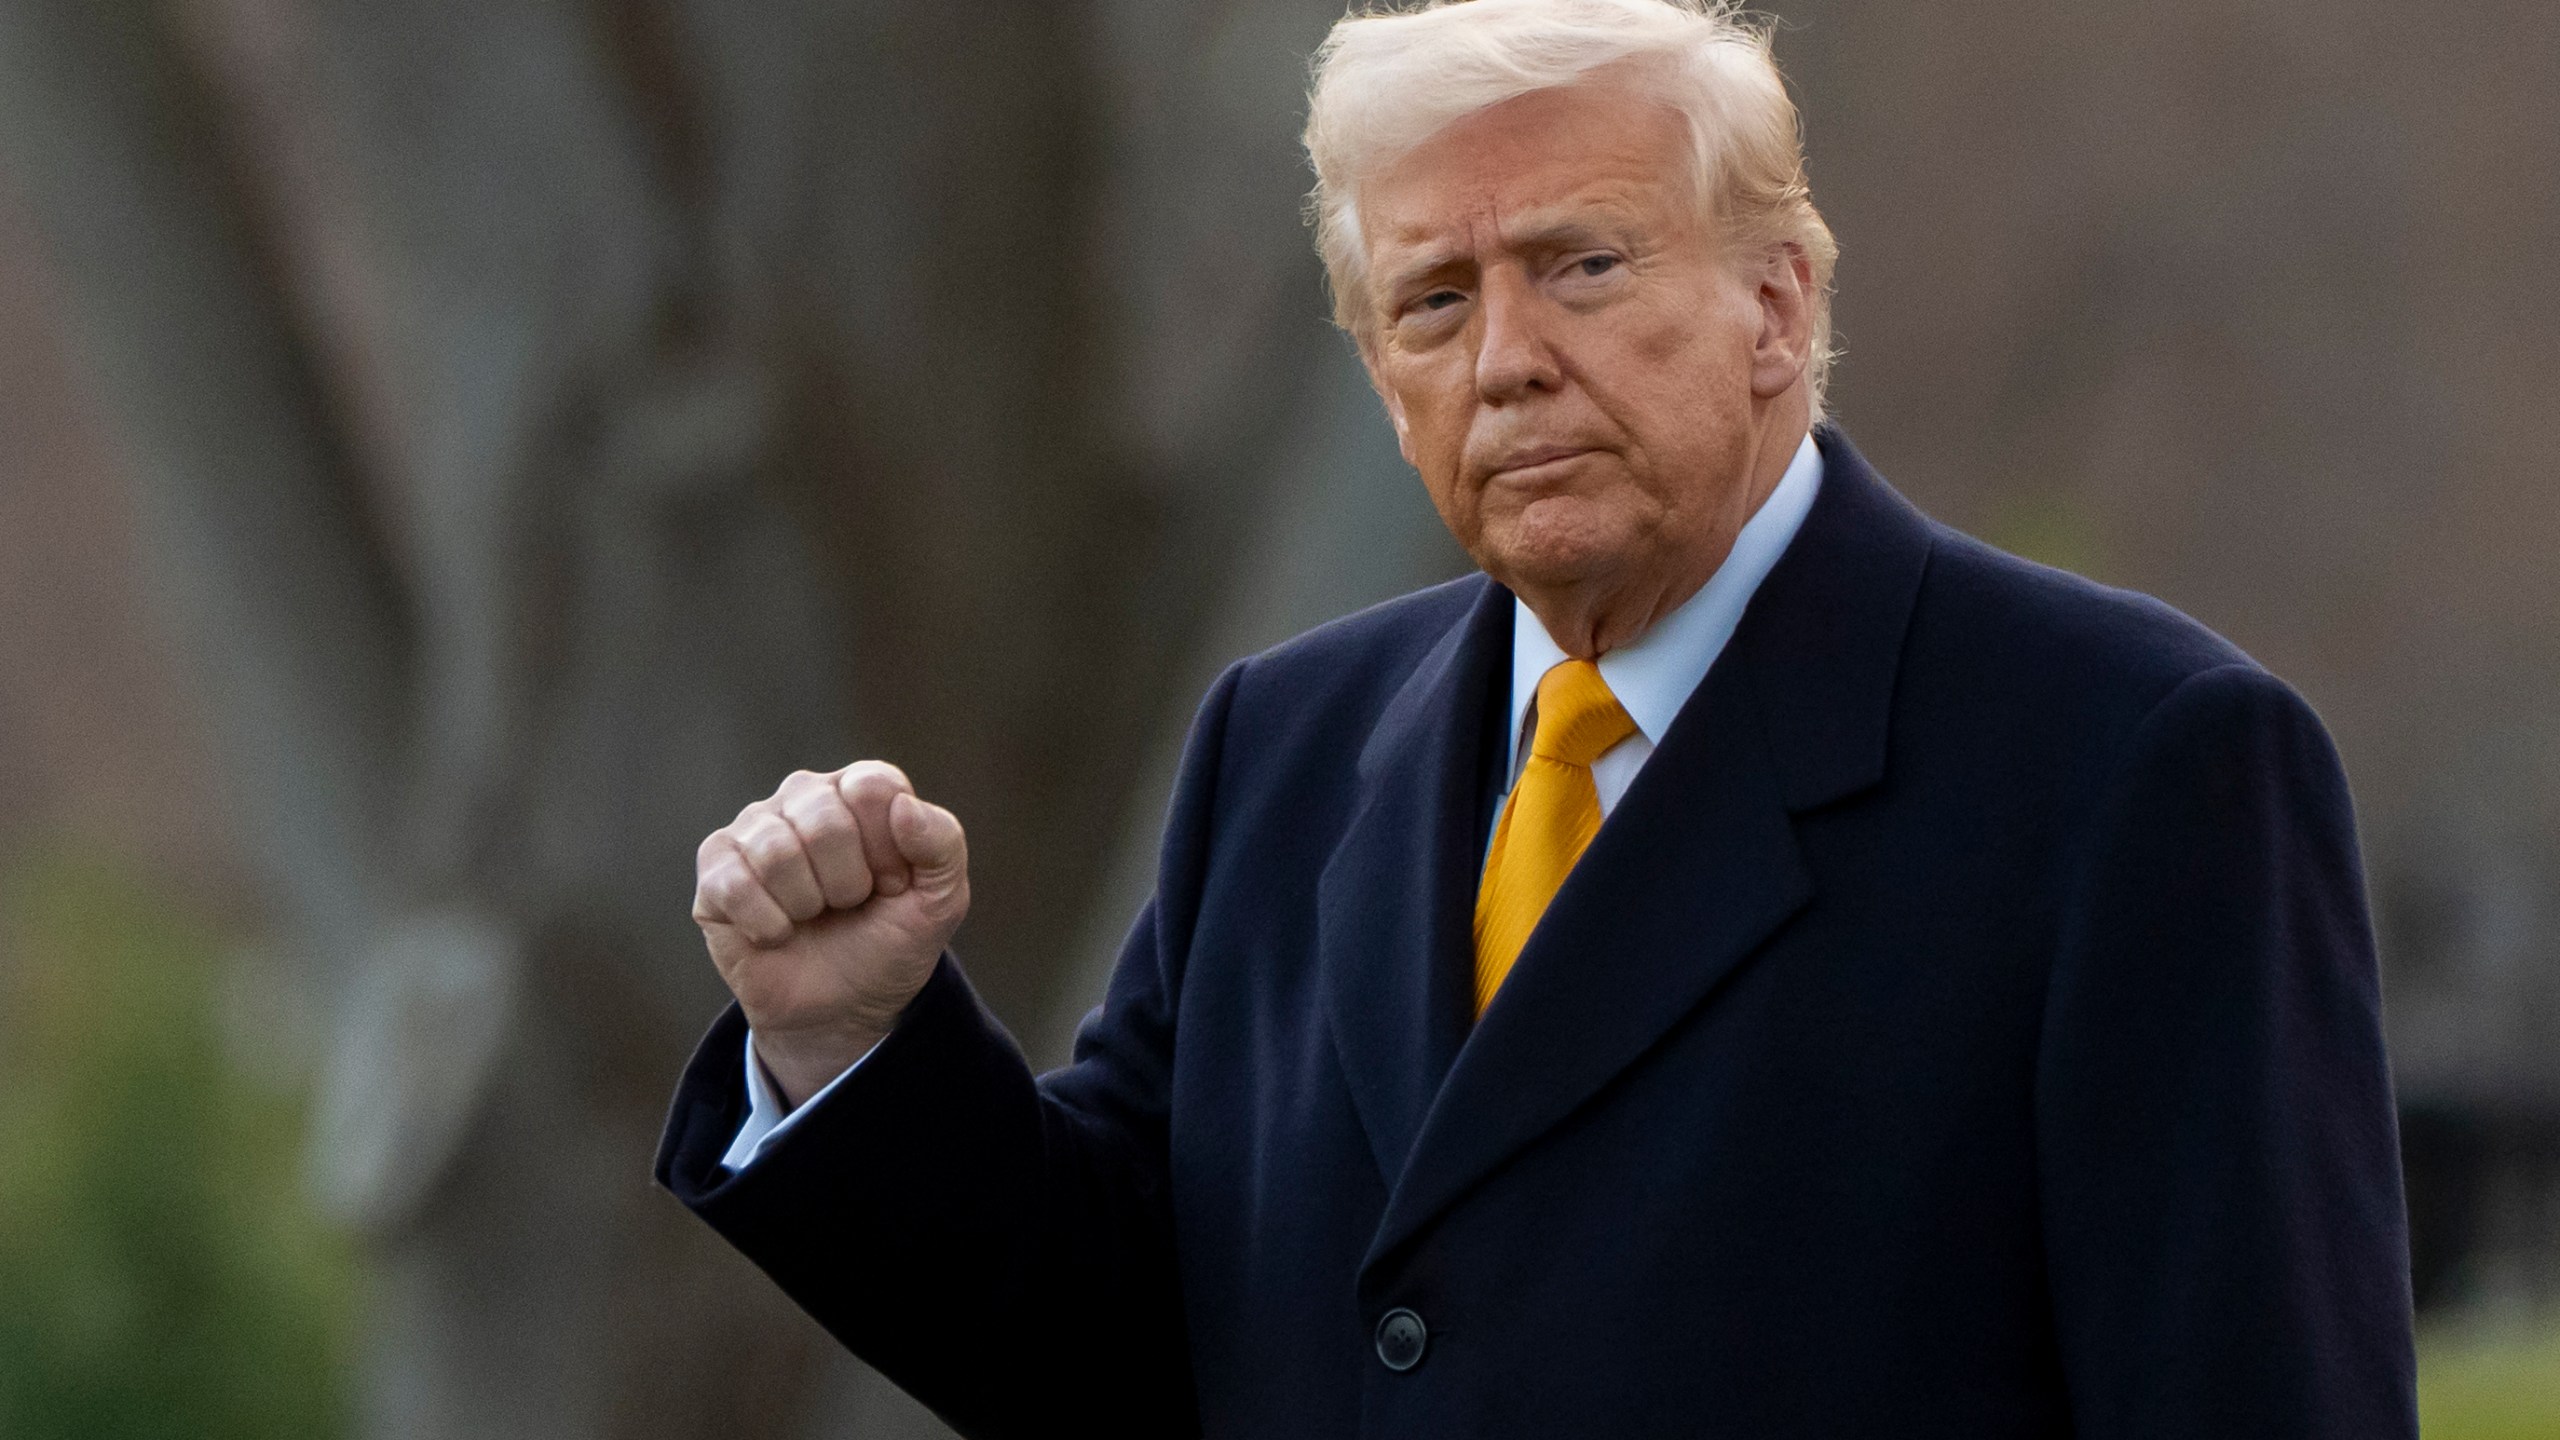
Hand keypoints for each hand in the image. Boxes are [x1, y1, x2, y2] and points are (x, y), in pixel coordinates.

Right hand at [691, 761, 969, 1105]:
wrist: (844, 1008)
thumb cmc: (890, 941)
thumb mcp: (941, 899)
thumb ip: (943, 843)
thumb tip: (903, 804)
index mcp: (859, 789)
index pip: (872, 788)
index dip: (888, 850)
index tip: (892, 884)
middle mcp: (803, 796)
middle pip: (824, 821)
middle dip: (848, 883)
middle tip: (849, 904)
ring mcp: (753, 829)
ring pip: (776, 852)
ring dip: (807, 905)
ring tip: (814, 916)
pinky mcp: (715, 870)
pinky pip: (734, 884)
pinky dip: (767, 924)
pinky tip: (778, 933)